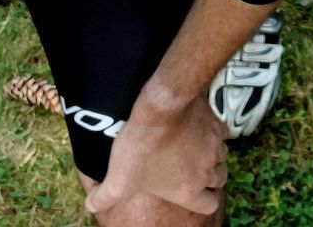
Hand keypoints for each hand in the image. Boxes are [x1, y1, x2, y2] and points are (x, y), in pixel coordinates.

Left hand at [85, 89, 226, 218]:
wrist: (163, 105)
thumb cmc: (143, 144)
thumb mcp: (119, 177)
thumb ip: (105, 197)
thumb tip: (91, 206)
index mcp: (189, 191)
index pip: (208, 205)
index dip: (202, 200)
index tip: (193, 191)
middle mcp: (207, 172)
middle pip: (218, 180)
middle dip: (208, 177)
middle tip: (190, 168)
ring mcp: (216, 147)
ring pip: (221, 157)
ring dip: (210, 156)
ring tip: (192, 147)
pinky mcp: (217, 125)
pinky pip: (221, 134)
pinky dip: (213, 134)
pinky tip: (196, 127)